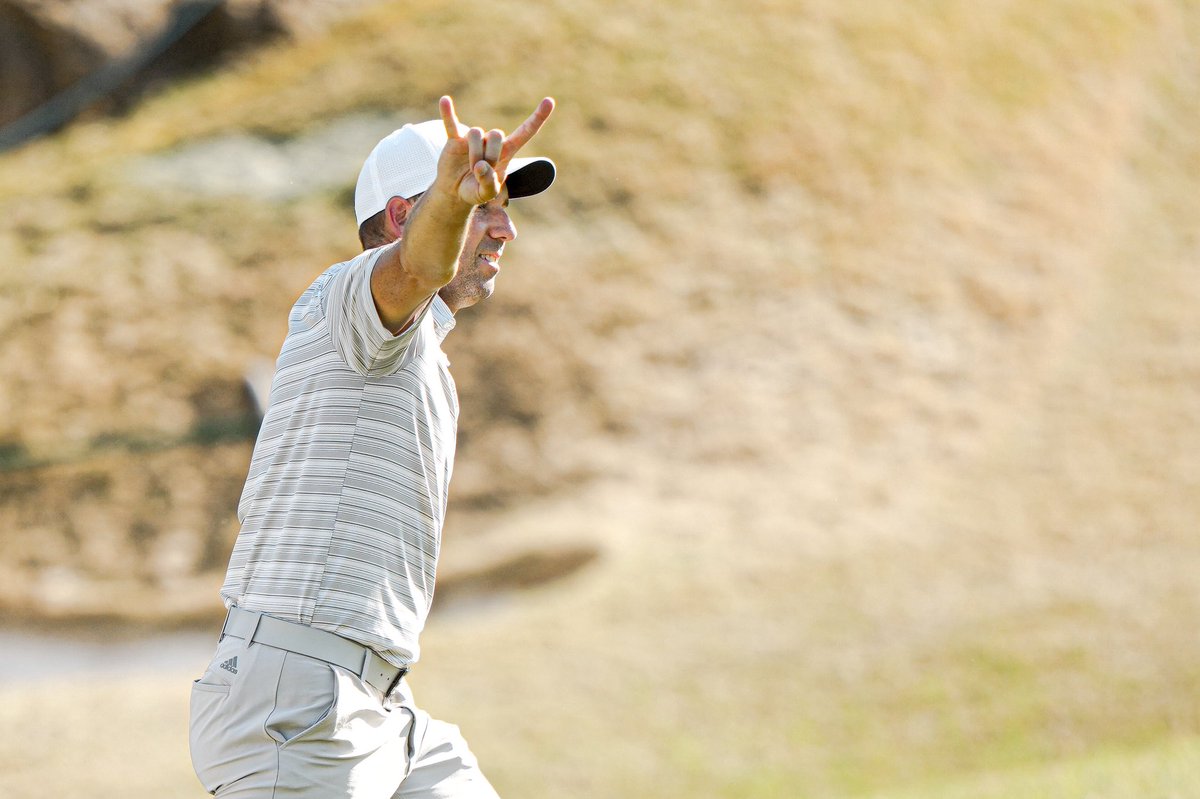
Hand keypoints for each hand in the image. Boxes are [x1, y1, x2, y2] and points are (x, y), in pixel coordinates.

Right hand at [437, 95, 554, 204]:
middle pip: (497, 134)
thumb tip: (481, 166)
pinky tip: (445, 101)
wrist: (455, 192)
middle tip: (482, 171)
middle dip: (490, 154)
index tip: (549, 101)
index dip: (538, 117)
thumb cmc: (476, 191)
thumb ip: (489, 183)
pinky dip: (448, 114)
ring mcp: (473, 138)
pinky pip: (451, 123)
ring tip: (470, 168)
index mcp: (507, 152)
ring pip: (477, 133)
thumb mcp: (486, 194)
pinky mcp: (455, 139)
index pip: (526, 132)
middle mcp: (491, 141)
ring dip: (475, 153)